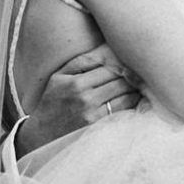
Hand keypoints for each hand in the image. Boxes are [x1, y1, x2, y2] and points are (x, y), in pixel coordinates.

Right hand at [14, 46, 144, 159]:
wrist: (41, 134)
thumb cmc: (52, 102)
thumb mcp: (59, 77)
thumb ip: (81, 62)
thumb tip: (105, 49)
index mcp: (75, 82)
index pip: (111, 67)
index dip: (125, 65)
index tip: (132, 64)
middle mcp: (85, 98)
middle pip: (121, 81)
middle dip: (134, 77)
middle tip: (142, 76)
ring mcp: (93, 114)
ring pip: (126, 96)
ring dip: (137, 91)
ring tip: (140, 88)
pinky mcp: (99, 128)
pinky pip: (124, 113)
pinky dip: (132, 106)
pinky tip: (135, 102)